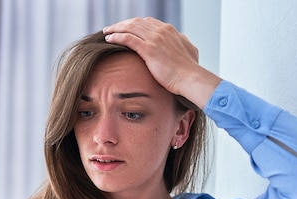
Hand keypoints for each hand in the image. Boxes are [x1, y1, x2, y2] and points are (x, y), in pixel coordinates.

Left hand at [103, 17, 221, 108]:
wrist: (189, 78)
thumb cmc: (189, 69)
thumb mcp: (189, 50)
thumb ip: (182, 42)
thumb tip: (181, 40)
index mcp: (169, 30)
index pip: (147, 22)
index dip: (134, 24)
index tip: (126, 29)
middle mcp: (161, 31)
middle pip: (136, 22)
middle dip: (122, 24)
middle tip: (112, 28)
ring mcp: (155, 39)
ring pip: (130, 28)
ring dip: (116, 28)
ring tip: (106, 32)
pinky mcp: (149, 49)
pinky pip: (128, 38)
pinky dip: (117, 37)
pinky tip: (109, 39)